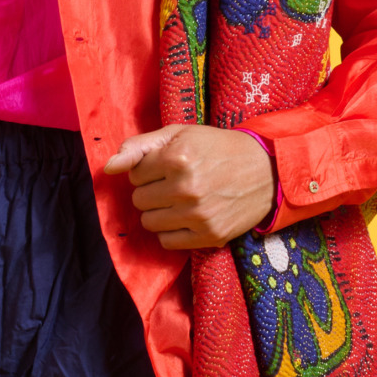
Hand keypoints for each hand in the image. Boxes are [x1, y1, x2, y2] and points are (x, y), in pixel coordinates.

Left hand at [105, 124, 274, 246]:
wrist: (266, 170)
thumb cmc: (218, 148)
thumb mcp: (180, 134)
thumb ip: (140, 146)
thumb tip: (109, 167)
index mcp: (178, 157)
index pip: (134, 175)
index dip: (149, 170)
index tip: (168, 167)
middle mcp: (186, 187)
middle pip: (139, 200)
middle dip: (152, 192)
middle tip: (175, 184)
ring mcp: (198, 214)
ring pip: (149, 222)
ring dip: (160, 213)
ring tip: (180, 201)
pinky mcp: (209, 235)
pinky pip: (166, 242)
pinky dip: (172, 232)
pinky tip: (187, 218)